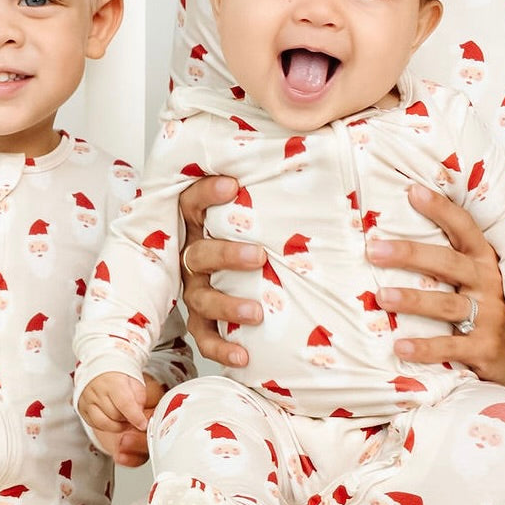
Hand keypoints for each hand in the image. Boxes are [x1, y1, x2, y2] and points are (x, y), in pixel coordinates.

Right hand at [79, 373, 149, 465]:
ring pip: (104, 423)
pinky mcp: (82, 408)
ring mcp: (87, 400)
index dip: (135, 417)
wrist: (99, 366)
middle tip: (135, 418)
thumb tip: (140, 416)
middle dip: (128, 421)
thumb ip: (139, 398)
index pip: (125, 403)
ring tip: (125, 420)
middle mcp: (97, 390)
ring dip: (117, 426)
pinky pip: (95, 425)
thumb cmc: (118, 374)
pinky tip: (113, 420)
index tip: (143, 424)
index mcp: (112, 381)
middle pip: (115, 415)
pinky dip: (107, 426)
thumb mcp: (135, 381)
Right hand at [179, 175, 265, 366]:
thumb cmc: (256, 238)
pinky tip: (243, 356)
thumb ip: (272, 191)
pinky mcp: (201, 321)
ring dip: (228, 304)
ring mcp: (195, 290)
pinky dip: (221, 348)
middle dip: (227, 255)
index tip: (233, 185)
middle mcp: (192, 257)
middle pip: (198, 254)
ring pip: (201, 298)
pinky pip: (205, 337)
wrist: (246, 279)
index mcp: (199, 226)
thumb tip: (313, 148)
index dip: (207, 193)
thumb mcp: (259, 212)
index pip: (191, 203)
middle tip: (259, 257)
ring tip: (257, 312)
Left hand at [370, 184, 504, 398]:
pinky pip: (451, 346)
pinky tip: (400, 347)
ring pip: (445, 304)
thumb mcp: (477, 282)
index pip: (464, 228)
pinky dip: (425, 348)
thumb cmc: (490, 311)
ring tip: (381, 296)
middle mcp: (487, 284)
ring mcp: (488, 316)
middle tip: (374, 249)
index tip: (412, 192)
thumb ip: (448, 263)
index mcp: (483, 262)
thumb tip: (394, 240)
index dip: (440, 209)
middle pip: (447, 262)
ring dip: (412, 299)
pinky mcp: (484, 348)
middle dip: (409, 253)